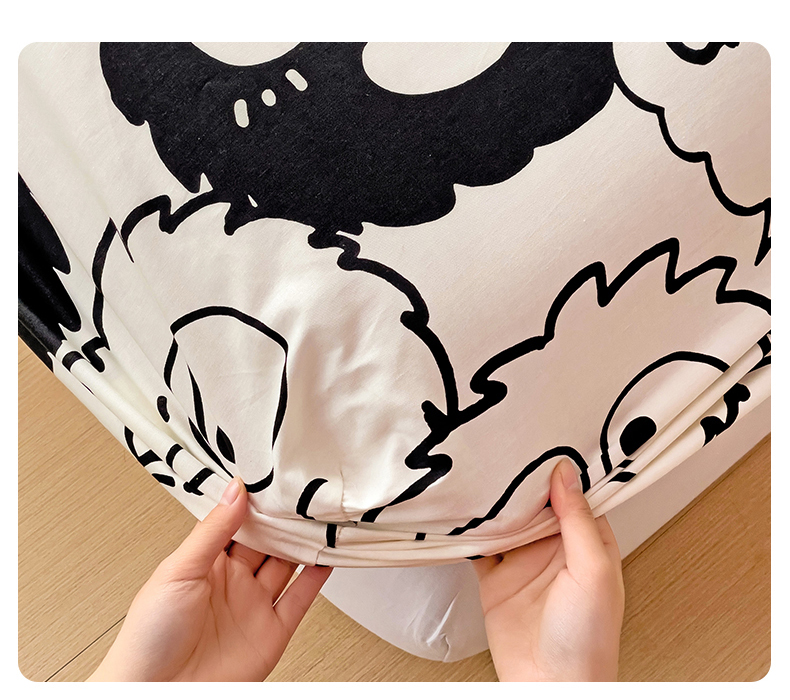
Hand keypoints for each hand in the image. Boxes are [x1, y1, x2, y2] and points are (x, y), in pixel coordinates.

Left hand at [88, 477, 331, 680]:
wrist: (156, 695)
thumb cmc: (148, 638)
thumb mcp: (178, 571)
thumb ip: (212, 531)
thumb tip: (235, 492)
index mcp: (206, 563)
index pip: (238, 523)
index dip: (256, 503)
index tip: (274, 479)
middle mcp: (233, 582)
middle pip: (267, 542)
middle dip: (284, 519)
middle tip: (305, 493)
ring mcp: (254, 606)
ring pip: (288, 566)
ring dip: (304, 544)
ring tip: (321, 518)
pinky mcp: (272, 632)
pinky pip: (301, 600)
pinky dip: (317, 579)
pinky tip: (327, 558)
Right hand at [473, 459, 624, 681]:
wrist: (548, 686)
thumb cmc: (588, 638)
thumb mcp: (593, 572)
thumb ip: (579, 522)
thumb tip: (566, 474)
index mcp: (587, 544)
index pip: (575, 496)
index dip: (561, 470)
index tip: (545, 440)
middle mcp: (554, 548)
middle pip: (536, 503)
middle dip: (521, 479)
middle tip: (504, 445)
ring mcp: (523, 562)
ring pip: (506, 519)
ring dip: (495, 501)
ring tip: (480, 467)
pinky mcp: (495, 577)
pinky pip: (479, 545)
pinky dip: (469, 529)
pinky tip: (462, 510)